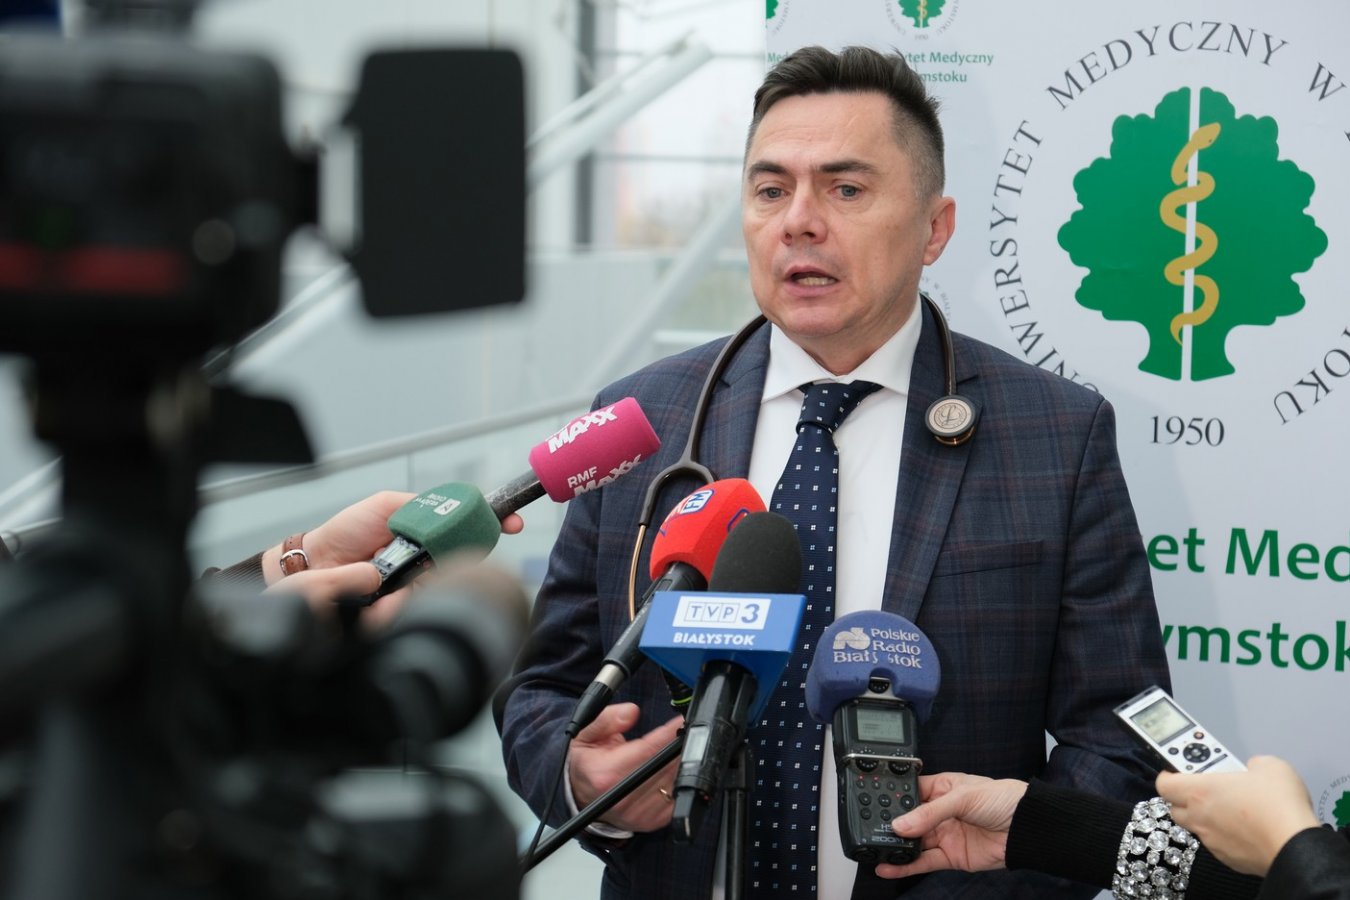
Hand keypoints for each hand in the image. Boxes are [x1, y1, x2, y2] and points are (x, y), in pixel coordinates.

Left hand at [262, 492, 526, 585]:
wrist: (317, 562)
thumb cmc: (348, 531)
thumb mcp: (389, 504)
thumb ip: (421, 504)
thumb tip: (455, 506)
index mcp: (428, 533)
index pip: (470, 530)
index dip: (494, 524)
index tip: (513, 522)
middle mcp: (428, 559)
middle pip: (462, 561)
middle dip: (455, 561)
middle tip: (425, 561)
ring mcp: (417, 584)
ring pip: (440, 586)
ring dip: (419, 583)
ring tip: (383, 572)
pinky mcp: (403, 606)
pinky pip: (417, 606)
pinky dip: (401, 603)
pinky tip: (380, 597)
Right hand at [568, 703, 682, 832]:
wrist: (580, 794)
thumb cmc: (587, 762)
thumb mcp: (586, 733)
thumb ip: (607, 719)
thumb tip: (631, 712)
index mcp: (605, 775)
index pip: (645, 751)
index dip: (666, 735)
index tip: (679, 722)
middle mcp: (622, 798)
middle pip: (663, 768)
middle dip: (677, 748)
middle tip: (684, 732)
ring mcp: (637, 814)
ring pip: (672, 783)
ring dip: (680, 765)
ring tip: (679, 749)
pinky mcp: (649, 822)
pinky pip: (675, 799)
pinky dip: (678, 782)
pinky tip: (674, 769)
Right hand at [876, 772, 1028, 878]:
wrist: (1027, 829)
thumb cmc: (1002, 800)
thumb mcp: (963, 797)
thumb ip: (930, 812)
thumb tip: (900, 824)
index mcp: (941, 788)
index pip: (910, 792)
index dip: (893, 798)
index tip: (874, 804)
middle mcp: (939, 812)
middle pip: (908, 820)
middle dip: (891, 825)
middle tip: (870, 829)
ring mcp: (944, 835)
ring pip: (913, 843)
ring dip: (895, 848)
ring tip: (875, 851)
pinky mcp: (950, 857)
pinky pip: (923, 862)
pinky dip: (905, 867)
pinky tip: (889, 868)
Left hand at [1157, 755, 1318, 876]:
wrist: (1297, 847)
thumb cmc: (1279, 805)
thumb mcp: (1269, 766)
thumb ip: (1253, 764)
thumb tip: (1253, 769)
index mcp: (1200, 791)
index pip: (1163, 784)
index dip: (1169, 775)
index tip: (1181, 768)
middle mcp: (1200, 818)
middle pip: (1176, 807)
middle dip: (1186, 797)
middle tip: (1208, 787)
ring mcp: (1213, 841)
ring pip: (1198, 827)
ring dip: (1207, 816)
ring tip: (1233, 808)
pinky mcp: (1229, 859)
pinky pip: (1219, 844)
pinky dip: (1226, 835)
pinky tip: (1248, 829)